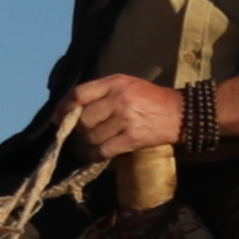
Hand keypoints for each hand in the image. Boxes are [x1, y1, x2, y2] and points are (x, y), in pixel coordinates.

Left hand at [56, 73, 185, 161]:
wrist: (180, 113)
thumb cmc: (150, 99)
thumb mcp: (127, 85)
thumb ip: (102, 93)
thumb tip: (72, 110)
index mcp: (115, 83)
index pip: (79, 94)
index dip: (63, 108)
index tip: (58, 118)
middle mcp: (119, 99)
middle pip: (83, 119)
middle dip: (80, 129)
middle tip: (85, 132)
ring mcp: (125, 119)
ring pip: (92, 137)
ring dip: (89, 143)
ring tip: (96, 142)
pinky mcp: (132, 138)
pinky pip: (104, 150)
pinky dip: (96, 155)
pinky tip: (98, 153)